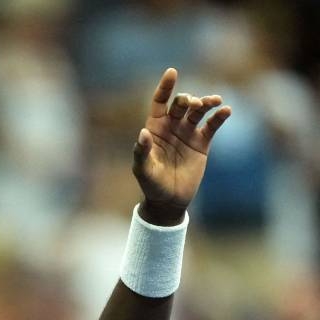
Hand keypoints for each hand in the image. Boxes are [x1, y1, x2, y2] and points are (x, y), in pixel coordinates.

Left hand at [132, 68, 230, 224]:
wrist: (169, 199)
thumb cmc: (151, 183)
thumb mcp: (143, 169)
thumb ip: (142, 152)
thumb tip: (143, 133)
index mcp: (155, 128)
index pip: (159, 102)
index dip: (165, 87)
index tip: (172, 72)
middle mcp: (172, 126)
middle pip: (180, 105)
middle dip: (186, 100)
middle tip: (192, 103)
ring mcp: (188, 133)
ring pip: (199, 111)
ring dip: (206, 103)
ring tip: (214, 101)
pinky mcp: (202, 143)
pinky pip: (212, 125)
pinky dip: (219, 117)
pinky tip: (226, 111)